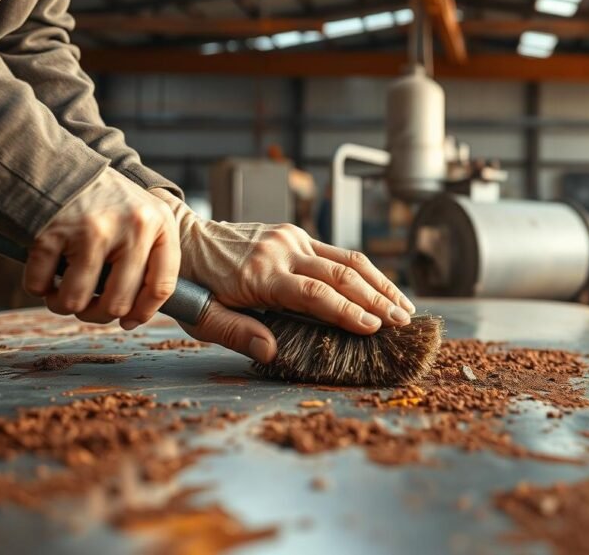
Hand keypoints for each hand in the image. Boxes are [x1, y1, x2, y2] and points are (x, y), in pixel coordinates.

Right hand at [25, 168, 180, 328]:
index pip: (162, 286)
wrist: (64, 167)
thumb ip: (150, 259)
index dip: (144, 312)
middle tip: (87, 308)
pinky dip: (38, 287)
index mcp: (161, 226)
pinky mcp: (54, 231)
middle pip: (118, 302)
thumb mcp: (146, 220)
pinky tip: (44, 275)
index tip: (128, 322)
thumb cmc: (108, 203)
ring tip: (63, 293)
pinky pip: (40, 284)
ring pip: (76, 300)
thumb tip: (133, 317)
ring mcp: (93, 229)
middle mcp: (133, 227)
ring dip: (64, 305)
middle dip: (97, 314)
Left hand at [152, 190, 414, 362]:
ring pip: (347, 259)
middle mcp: (281, 250)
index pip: (314, 294)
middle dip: (376, 299)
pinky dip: (364, 273)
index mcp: (260, 275)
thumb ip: (237, 334)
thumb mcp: (203, 317)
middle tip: (402, 322)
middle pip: (340, 274)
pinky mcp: (295, 234)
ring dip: (379, 283)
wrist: (184, 238)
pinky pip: (337, 253)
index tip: (374, 327)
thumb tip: (271, 352)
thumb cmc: (194, 285)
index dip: (347, 312)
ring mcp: (290, 238)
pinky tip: (380, 289)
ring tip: (404, 306)